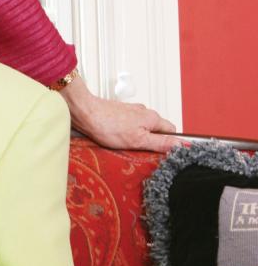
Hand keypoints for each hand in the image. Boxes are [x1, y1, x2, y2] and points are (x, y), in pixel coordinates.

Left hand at [61, 75, 176, 151]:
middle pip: (157, 130)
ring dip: (140, 138)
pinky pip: (130, 126)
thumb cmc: (108, 126)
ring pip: (143, 128)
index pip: (172, 131)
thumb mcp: (139, 140)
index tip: (165, 153)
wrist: (84, 112)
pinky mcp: (119, 113)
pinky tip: (119, 140)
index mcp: (152, 117)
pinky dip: (128, 134)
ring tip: (129, 147)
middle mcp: (144, 112)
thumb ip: (161, 142)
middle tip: (144, 153)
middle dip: (153, 142)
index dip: (171, 142)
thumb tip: (182, 145)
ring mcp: (131, 112)